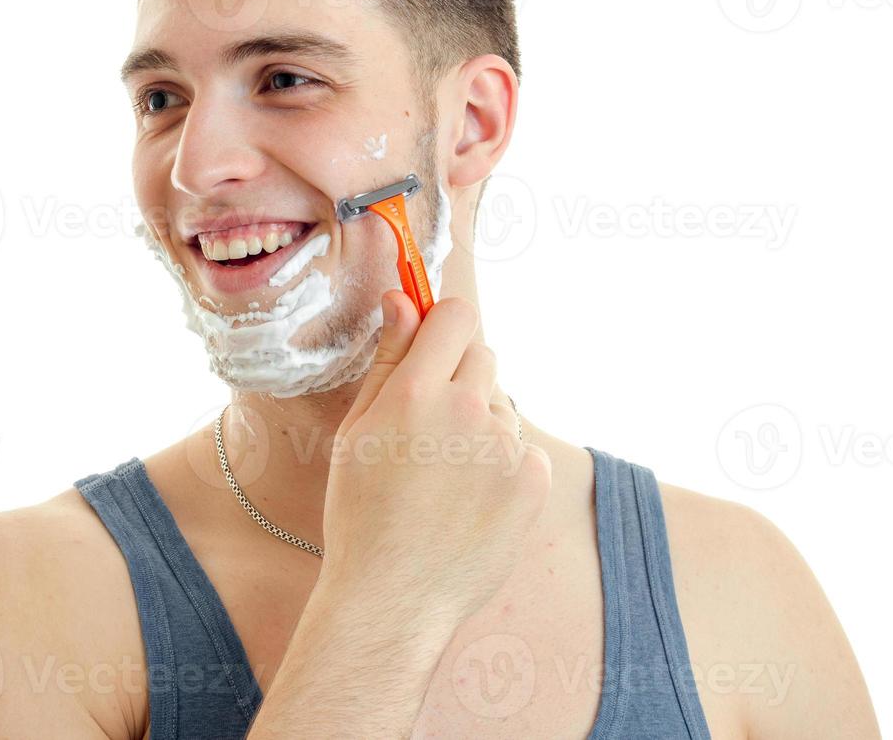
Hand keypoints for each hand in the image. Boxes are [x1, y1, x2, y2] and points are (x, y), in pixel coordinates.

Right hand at [318, 291, 552, 626]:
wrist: (395, 595)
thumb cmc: (362, 513)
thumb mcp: (359, 430)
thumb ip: (388, 358)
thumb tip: (402, 298)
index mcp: (415, 391)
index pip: (454, 315)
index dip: (444, 323)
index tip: (435, 342)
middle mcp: (465, 409)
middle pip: (482, 354)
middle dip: (459, 375)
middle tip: (429, 426)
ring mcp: (505, 446)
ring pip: (500, 405)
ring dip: (480, 423)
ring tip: (445, 476)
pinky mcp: (533, 479)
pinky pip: (522, 449)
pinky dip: (502, 465)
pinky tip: (469, 499)